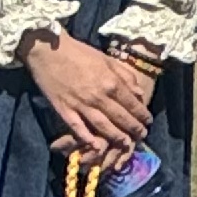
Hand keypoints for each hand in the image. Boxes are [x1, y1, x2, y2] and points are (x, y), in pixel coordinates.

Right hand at [21, 29, 151, 160]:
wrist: (48, 51)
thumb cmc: (78, 52)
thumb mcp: (106, 59)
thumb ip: (125, 76)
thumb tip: (139, 93)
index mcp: (110, 82)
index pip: (132, 103)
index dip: (142, 114)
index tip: (148, 121)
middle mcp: (98, 96)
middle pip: (120, 117)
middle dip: (134, 128)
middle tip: (142, 135)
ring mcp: (81, 105)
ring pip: (102, 126)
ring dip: (116, 136)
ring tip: (125, 143)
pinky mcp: (64, 110)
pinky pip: (77, 127)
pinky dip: (87, 138)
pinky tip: (95, 145)